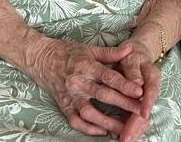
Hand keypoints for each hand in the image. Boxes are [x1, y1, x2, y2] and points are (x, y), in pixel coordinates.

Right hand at [25, 38, 144, 136]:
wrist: (40, 58)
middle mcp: (78, 82)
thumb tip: (130, 49)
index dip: (124, 84)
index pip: (108, 77)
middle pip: (103, 95)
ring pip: (90, 113)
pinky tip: (102, 131)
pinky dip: (89, 128)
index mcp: (86, 66)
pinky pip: (76, 121)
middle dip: (124, 104)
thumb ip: (110, 52)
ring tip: (124, 129)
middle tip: (140, 111)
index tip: (140, 91)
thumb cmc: (66, 52)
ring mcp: (70, 96)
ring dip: (107, 122)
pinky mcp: (64, 105)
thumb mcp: (88, 49)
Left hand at [117, 41, 161, 141]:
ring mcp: (146, 99)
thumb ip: (133, 70)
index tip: (142, 114)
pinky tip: (122, 135)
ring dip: (134, 130)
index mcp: (152, 77)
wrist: (137, 53)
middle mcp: (151, 90)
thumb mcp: (131, 57)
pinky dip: (131, 127)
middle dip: (137, 125)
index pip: (151, 91)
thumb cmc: (131, 55)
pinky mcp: (139, 104)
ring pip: (143, 117)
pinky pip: (136, 118)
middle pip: (147, 110)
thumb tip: (138, 83)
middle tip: (127, 137)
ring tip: (125, 140)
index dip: (147, 103)